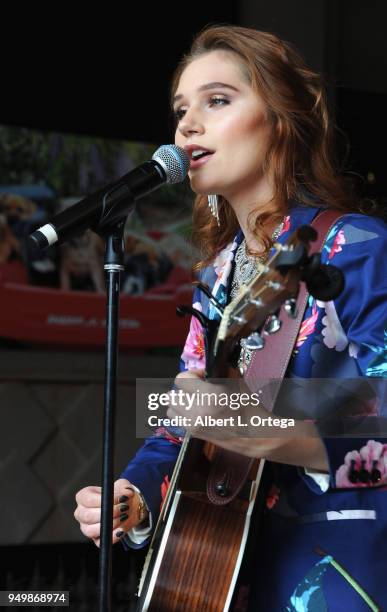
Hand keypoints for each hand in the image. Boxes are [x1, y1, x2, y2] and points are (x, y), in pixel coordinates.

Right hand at [74, 478, 147, 546]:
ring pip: (91, 531)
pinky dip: (112, 537)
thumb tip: (127, 493)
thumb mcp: (124, 487)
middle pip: (88, 516)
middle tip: (124, 508)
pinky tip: (121, 530)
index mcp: (84, 496)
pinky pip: (100, 542)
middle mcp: (81, 513)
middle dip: (109, 512)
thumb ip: (125, 488)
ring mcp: (86, 528)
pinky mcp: (96, 540)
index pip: (88, 499)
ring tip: (124, 517)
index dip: (105, 500)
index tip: (121, 499)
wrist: (128, 508)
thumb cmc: (121, 495)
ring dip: (110, 524)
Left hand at [170, 370, 328, 470]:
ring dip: (180, 402)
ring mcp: (194, 425)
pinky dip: (182, 415)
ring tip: (194, 401)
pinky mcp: (194, 434)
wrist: (255, 435)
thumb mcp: (237, 384)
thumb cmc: (249, 408)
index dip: (192, 374)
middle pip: (172, 395)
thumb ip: (220, 373)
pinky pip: (177, 421)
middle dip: (183, 389)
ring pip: (171, 409)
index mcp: (209, 396)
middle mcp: (197, 411)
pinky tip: (196, 412)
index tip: (202, 376)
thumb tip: (210, 367)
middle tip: (196, 388)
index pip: (181, 379)